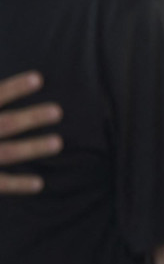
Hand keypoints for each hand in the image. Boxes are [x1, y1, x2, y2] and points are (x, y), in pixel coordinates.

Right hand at [0, 71, 62, 193]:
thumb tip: (30, 80)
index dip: (14, 88)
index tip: (39, 79)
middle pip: (5, 124)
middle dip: (31, 118)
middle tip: (58, 112)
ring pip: (6, 152)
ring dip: (32, 148)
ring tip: (58, 143)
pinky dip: (17, 184)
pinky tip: (39, 184)